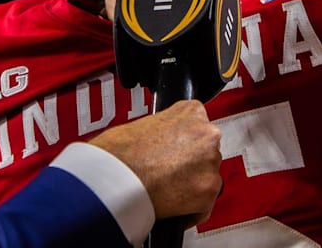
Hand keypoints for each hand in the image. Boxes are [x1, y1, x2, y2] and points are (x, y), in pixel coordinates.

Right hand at [88, 99, 221, 225]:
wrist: (111, 175)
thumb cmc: (119, 151)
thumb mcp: (145, 124)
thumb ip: (166, 131)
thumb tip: (166, 143)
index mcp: (192, 112)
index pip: (199, 127)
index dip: (184, 143)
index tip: (176, 152)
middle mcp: (207, 135)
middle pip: (207, 153)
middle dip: (191, 164)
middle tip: (168, 171)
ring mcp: (210, 164)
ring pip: (207, 178)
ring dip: (191, 185)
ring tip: (165, 189)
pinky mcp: (208, 192)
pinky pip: (203, 205)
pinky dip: (189, 209)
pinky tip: (170, 205)